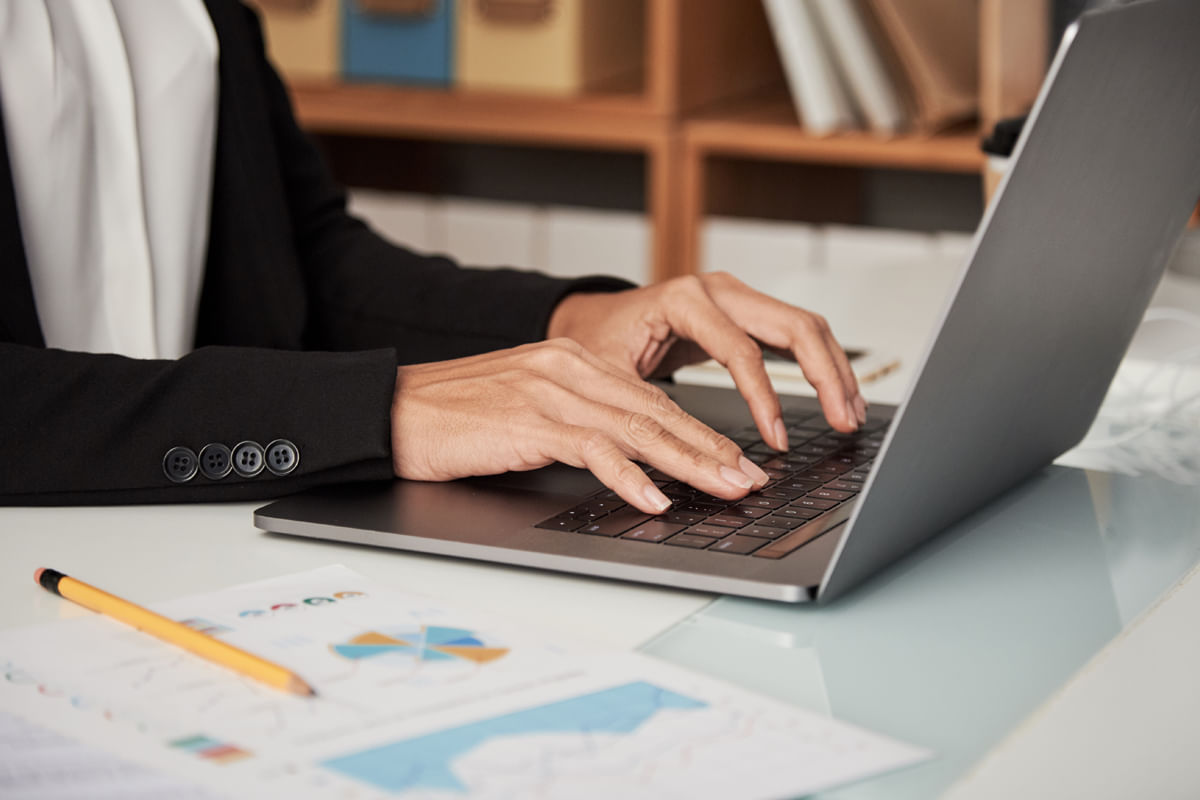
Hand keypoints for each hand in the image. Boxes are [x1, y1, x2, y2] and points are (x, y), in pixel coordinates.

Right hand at [390, 339, 770, 513]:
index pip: (651, 399)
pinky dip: (628, 475)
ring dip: (688, 463)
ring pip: (637, 428)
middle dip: (710, 449)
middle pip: (656, 412)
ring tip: (725, 489)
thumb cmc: (455, 418)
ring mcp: (550, 392)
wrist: (393, 410)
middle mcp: (568, 369)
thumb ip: (576, 423)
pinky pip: (591, 449)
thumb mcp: (526, 410)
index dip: (698, 432)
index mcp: (572, 362)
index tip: (733, 461)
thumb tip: (626, 459)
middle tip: (749, 480)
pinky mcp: (527, 420)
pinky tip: (655, 497)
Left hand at [546, 272, 866, 449]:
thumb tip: (682, 454)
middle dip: (825, 376)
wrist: (591, 318)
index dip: (764, 399)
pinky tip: (836, 396)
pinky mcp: (744, 313)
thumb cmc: (597, 342)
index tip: (776, 440)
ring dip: (833, 370)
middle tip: (843, 422)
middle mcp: (718, 289)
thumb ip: (646, 410)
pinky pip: (793, 334)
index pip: (741, 350)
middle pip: (794, 325)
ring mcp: (736, 297)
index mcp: (685, 299)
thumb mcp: (610, 377)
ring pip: (804, 326)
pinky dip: (819, 364)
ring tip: (849, 414)